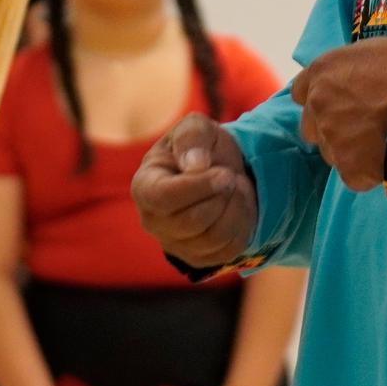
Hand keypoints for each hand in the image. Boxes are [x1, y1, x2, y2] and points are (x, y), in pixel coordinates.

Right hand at [132, 114, 256, 269]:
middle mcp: (153, 221)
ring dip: (235, 208)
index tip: (225, 173)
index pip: (163, 198)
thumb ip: (191, 137)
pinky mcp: (200, 257)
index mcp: (144, 186)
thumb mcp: (196, 127)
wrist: (222, 170)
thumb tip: (195, 165)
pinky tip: (236, 206)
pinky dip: (242, 224)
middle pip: (192, 221)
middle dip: (221, 195)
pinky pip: (229, 249)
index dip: (198, 187)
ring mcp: (175, 243)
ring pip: (213, 237)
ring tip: (234, 188)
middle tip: (230, 175)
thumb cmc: (202, 147)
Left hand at [292, 37, 386, 191]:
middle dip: (331, 128)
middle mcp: (318, 105)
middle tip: (363, 126)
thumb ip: (351, 67)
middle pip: (312, 126)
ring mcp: (332, 139)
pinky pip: (354, 176)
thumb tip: (352, 79)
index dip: (323, 99)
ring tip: (383, 142)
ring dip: (350, 150)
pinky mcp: (350, 169)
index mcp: (321, 72)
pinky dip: (368, 171)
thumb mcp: (375, 50)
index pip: (302, 92)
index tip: (340, 103)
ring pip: (333, 153)